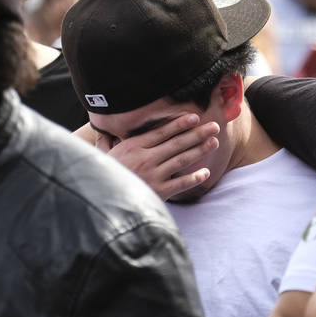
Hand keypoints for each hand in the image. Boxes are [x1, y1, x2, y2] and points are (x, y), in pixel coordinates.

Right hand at [97, 113, 219, 200]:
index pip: (162, 132)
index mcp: (134, 146)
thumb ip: (114, 142)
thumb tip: (113, 129)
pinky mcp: (158, 192)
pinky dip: (194, 178)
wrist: (101, 199)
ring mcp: (153, 175)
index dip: (180, 124)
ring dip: (200, 150)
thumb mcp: (106, 153)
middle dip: (198, 133)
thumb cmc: (104, 174)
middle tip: (214, 126)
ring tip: (214, 143)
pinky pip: (181, 184)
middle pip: (177, 143)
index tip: (195, 118)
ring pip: (182, 160)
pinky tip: (206, 172)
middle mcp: (146, 158)